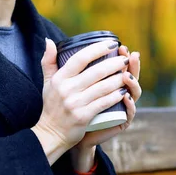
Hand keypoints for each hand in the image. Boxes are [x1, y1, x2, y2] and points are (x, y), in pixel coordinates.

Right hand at [31, 38, 129, 163]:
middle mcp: (67, 89)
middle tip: (125, 59)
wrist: (50, 133)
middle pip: (96, 71)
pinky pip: (103, 103)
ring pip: (103, 87)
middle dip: (114, 64)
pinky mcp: (83, 116)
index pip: (80, 58)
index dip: (97, 49)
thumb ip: (48, 60)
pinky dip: (115, 96)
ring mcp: (75, 103)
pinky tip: (124, 91)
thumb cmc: (52, 105)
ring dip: (118, 79)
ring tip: (128, 74)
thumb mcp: (47, 82)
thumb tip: (49, 40)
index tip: (112, 43)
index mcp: (60, 78)